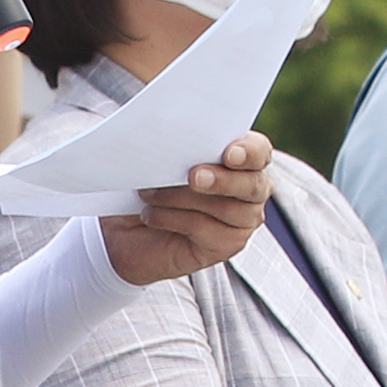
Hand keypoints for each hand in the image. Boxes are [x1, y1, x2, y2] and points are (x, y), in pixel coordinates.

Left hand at [98, 132, 273, 285]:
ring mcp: (242, 220)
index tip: (229, 153)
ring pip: (226, 208)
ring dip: (182, 198)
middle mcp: (250, 189)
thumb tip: (171, 142)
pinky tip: (150, 215)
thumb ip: (176, 148)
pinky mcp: (227, 245)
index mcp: (242, 157)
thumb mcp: (159, 159)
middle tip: (194, 176)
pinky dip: (173, 219)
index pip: (258, 151)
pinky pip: (205, 230)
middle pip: (253, 184)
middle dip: (223, 179)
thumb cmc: (150, 183)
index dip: (249, 151)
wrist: (128, 230)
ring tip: (149, 193)